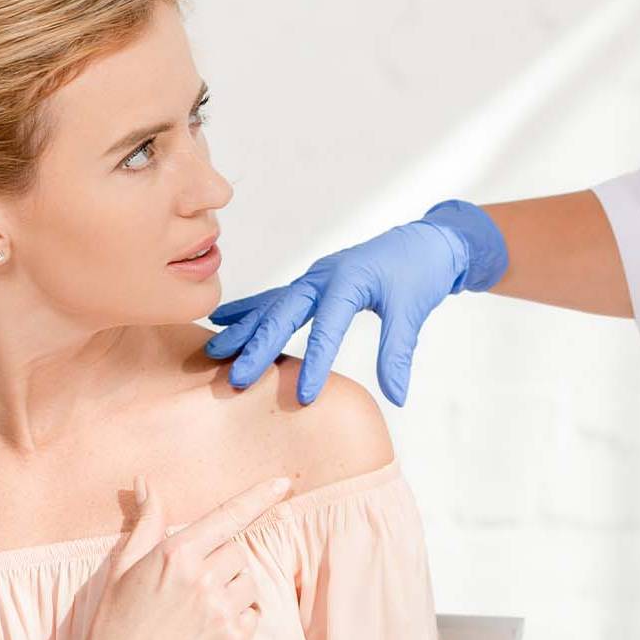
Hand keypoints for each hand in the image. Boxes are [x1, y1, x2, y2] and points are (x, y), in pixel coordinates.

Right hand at [70, 473, 292, 639]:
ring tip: (197, 611)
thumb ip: (146, 522)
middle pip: (237, 551)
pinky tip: (207, 631)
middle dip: (220, 562)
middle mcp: (202, 579)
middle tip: (190, 587)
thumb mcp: (123, 567)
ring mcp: (220, 612)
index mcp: (176, 555)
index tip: (283, 483)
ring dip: (232, 590)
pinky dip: (238, 618)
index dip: (259, 497)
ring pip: (248, 582)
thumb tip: (146, 481)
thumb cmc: (114, 625)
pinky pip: (253, 614)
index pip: (228, 516)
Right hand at [205, 199, 509, 405]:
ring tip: (214, 352)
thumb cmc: (419, 273)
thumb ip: (398, 353)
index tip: (303, 396)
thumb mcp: (413, 311)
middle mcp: (323, 276)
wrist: (425, 243)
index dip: (314, 362)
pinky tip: (224, 319)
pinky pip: (275, 297)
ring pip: (272, 305)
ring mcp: (314, 277)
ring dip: (244, 329)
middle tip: (237, 380)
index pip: (327, 327)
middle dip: (260, 348)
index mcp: (349, 280)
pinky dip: (250, 310)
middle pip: (284, 313)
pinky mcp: (312, 283)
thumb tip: (397, 396)